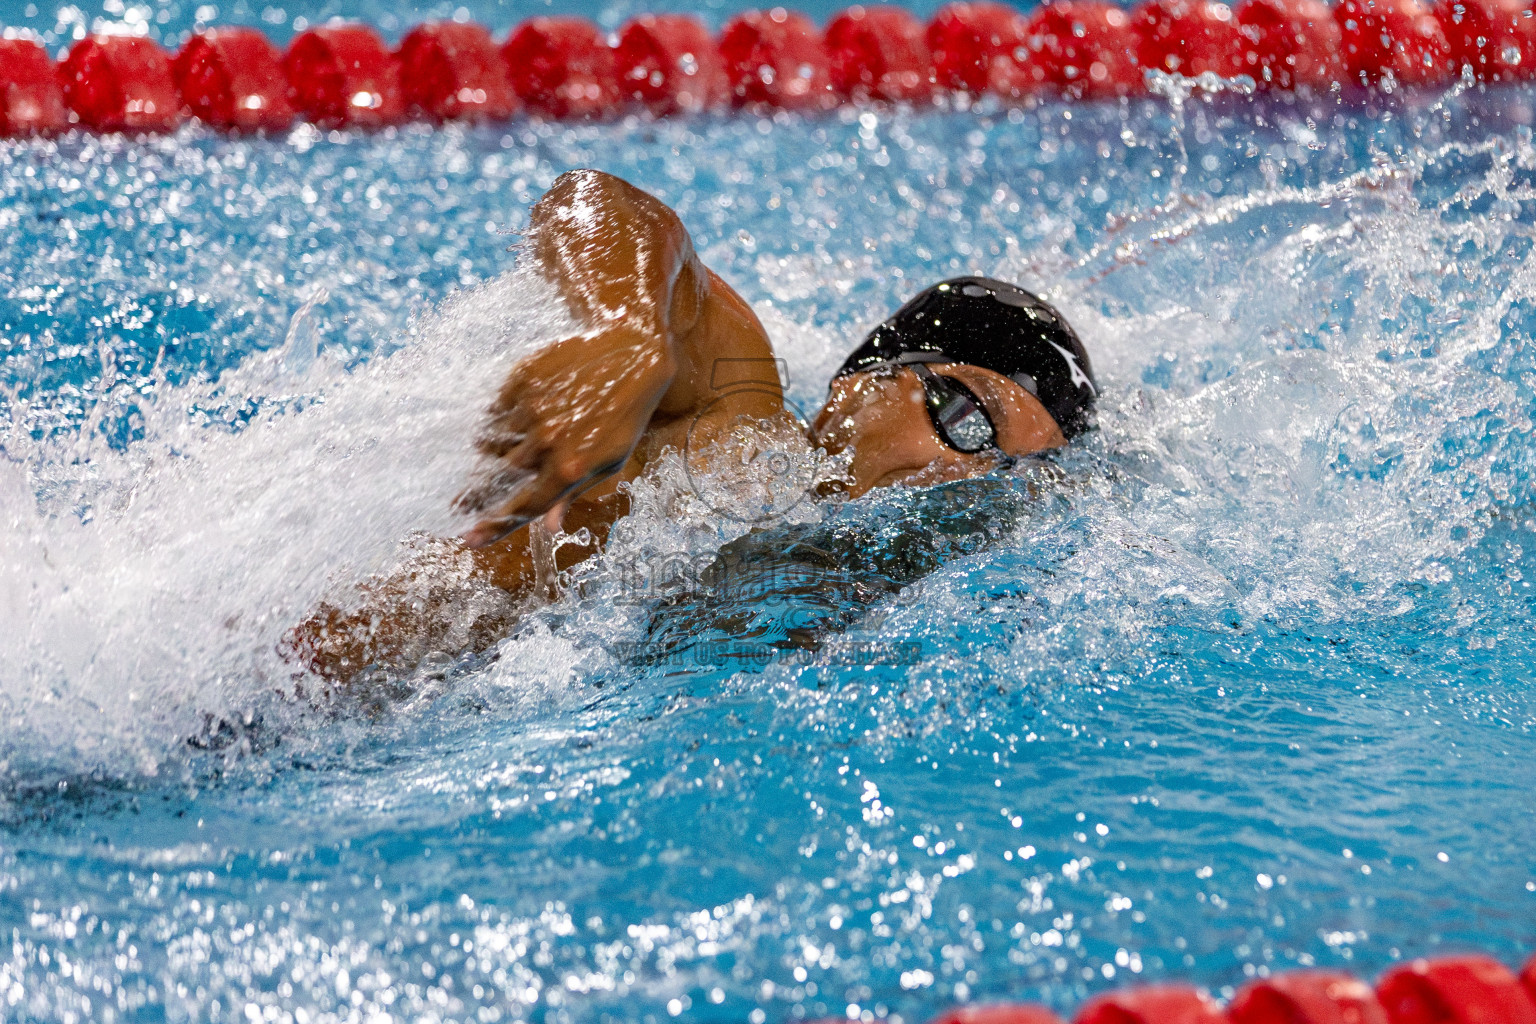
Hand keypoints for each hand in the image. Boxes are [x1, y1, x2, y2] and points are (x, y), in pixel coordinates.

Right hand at [454, 323, 674, 547]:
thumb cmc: (626, 414)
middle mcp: (548, 441)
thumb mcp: (610, 461)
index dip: (494, 526)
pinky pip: (495, 411)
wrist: (633, 352)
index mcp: (572, 468)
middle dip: (478, 493)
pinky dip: (501, 420)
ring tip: (518, 442)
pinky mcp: (521, 380)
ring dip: (495, 452)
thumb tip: (549, 526)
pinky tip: (524, 412)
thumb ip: (574, 492)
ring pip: (492, 444)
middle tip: (461, 503)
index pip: (524, 507)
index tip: (469, 538)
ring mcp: (532, 409)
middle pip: (500, 478)